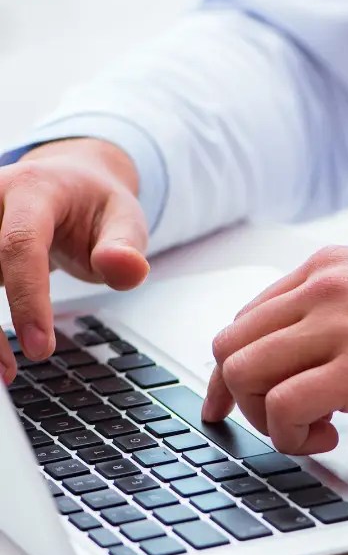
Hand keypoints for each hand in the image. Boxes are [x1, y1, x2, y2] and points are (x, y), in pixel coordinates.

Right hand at [0, 138, 149, 377]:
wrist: (72, 182)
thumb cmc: (97, 205)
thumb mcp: (126, 221)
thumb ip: (126, 250)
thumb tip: (128, 269)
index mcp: (32, 189)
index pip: (19, 243)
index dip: (26, 297)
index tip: (40, 347)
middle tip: (9, 371)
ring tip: (2, 372)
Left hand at [203, 246, 347, 453]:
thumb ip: (340, 315)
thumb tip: (303, 358)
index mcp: (330, 268)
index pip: (246, 318)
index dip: (235, 370)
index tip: (238, 401)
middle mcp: (325, 287)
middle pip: (231, 346)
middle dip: (240, 398)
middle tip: (275, 425)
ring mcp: (341, 325)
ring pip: (243, 373)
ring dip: (264, 419)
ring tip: (311, 432)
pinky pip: (283, 407)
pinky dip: (292, 436)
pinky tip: (329, 438)